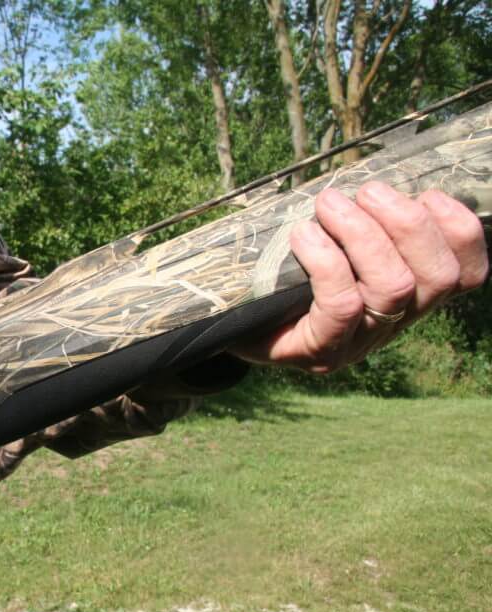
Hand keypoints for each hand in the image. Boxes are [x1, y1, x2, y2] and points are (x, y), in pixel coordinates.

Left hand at [234, 181, 488, 371]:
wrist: (231, 326)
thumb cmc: (282, 275)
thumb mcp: (328, 241)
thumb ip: (357, 219)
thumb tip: (374, 173)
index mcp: (408, 296)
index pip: (466, 275)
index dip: (460, 232)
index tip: (429, 195)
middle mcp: (392, 323)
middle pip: (436, 277)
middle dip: (407, 222)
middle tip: (365, 192)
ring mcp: (358, 342)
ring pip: (392, 287)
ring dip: (364, 233)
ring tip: (329, 204)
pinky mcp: (320, 351)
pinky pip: (341, 305)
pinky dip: (326, 260)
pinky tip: (303, 235)